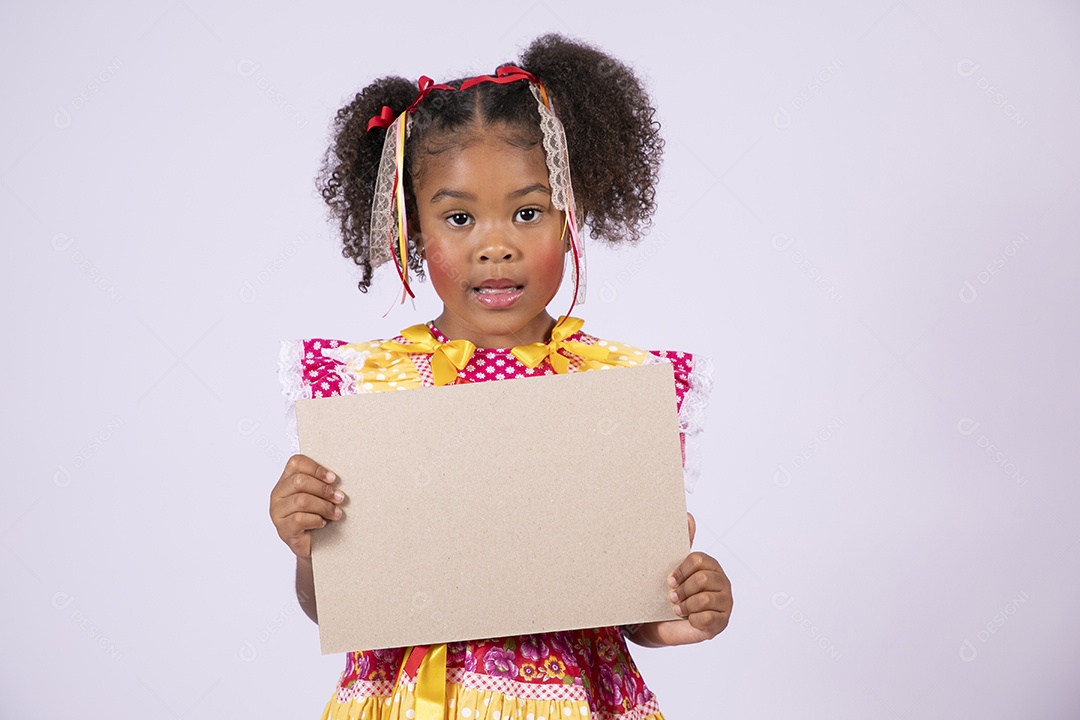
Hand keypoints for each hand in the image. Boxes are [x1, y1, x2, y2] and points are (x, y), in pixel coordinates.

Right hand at [269, 454, 345, 558]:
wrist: (312, 545)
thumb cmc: (316, 517)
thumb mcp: (318, 496)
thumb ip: (321, 484)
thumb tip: (337, 479)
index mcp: (286, 481)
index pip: (295, 463)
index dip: (316, 468)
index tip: (333, 478)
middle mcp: (278, 495)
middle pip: (299, 481)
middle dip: (324, 489)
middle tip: (339, 497)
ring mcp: (278, 513)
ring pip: (302, 501)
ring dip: (324, 506)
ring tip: (336, 513)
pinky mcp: (283, 529)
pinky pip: (300, 519)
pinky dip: (316, 520)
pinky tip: (323, 522)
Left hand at [626, 512, 732, 646]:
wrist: (666, 623)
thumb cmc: (673, 593)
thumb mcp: (676, 568)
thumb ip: (685, 542)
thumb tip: (688, 515)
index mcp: (712, 566)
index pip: (698, 560)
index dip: (681, 571)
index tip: (670, 580)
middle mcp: (723, 583)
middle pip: (701, 579)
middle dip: (682, 590)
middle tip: (673, 597)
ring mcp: (725, 603)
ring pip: (703, 599)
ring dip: (685, 606)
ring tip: (679, 609)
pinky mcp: (722, 623)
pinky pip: (705, 618)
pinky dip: (691, 620)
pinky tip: (689, 619)